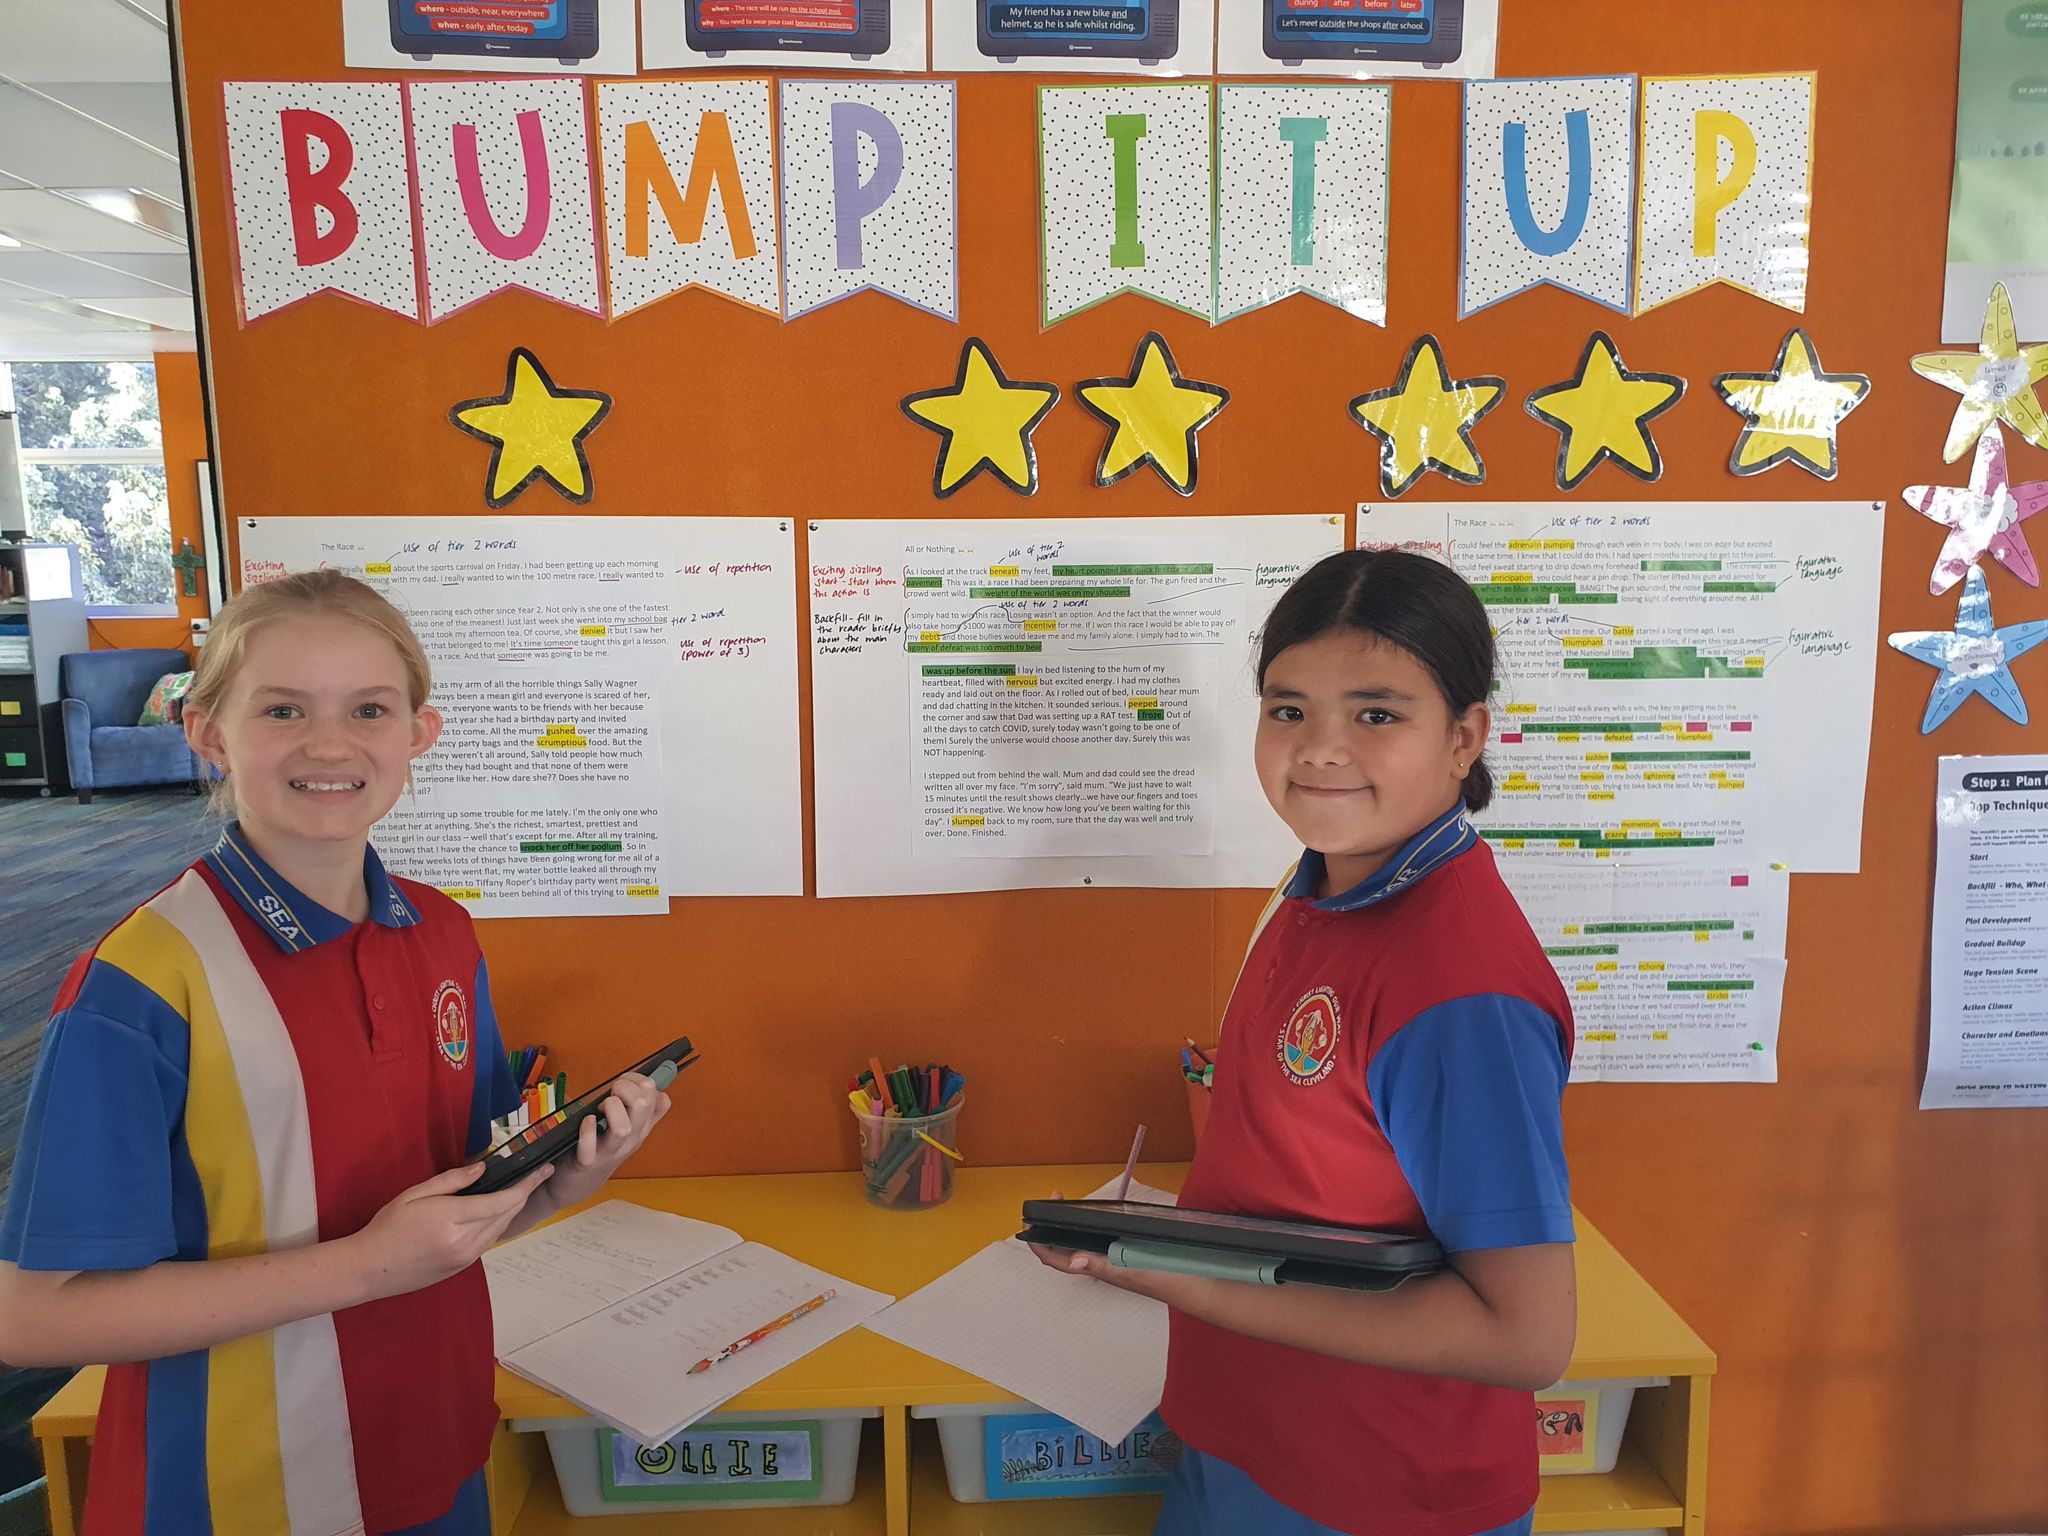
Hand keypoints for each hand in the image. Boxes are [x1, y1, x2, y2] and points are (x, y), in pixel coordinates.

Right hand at [348, 1161, 552, 1302]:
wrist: (370, 1269)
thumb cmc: (387, 1228)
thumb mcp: (415, 1195)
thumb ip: (452, 1180)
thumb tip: (483, 1168)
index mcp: (451, 1220)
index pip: (501, 1201)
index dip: (525, 1185)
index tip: (542, 1170)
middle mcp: (463, 1242)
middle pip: (506, 1215)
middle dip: (525, 1194)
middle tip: (538, 1175)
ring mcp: (464, 1258)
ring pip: (501, 1229)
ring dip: (514, 1210)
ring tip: (522, 1190)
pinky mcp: (462, 1267)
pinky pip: (489, 1241)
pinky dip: (498, 1224)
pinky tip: (498, 1212)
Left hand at [549, 1072, 671, 1199]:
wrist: (577, 1185)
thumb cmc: (600, 1150)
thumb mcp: (628, 1128)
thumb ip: (640, 1108)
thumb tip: (654, 1087)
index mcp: (642, 1128)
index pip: (659, 1099)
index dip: (642, 1081)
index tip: (626, 1081)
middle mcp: (631, 1139)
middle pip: (643, 1105)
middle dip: (626, 1087)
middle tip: (612, 1093)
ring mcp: (611, 1151)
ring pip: (622, 1127)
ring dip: (610, 1107)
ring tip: (600, 1109)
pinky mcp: (588, 1161)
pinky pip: (589, 1145)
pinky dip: (587, 1129)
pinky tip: (586, 1121)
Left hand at [1023, 1188, 1187, 1302]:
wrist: (1194, 1285)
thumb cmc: (1164, 1279)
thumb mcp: (1130, 1269)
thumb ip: (1102, 1264)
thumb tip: (1074, 1261)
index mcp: (1097, 1267)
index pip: (1055, 1258)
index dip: (1037, 1242)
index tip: (1031, 1218)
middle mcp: (1101, 1263)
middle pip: (1064, 1247)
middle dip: (1052, 1224)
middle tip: (1055, 1198)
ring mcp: (1113, 1259)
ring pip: (1082, 1243)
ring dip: (1070, 1224)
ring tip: (1068, 1204)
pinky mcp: (1126, 1254)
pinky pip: (1101, 1240)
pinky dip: (1093, 1225)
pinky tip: (1099, 1215)